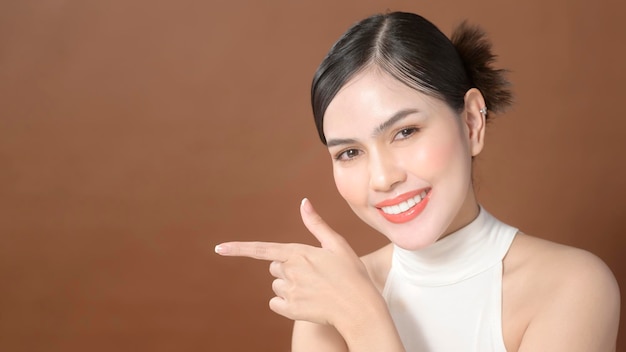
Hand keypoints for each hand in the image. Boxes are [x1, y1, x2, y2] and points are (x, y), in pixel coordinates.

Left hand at [215, 198, 376, 326]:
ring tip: (313, 289)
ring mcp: (290, 291)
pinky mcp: (291, 310)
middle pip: (274, 268)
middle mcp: (290, 271)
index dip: (238, 249)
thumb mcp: (337, 245)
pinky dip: (286, 304)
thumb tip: (303, 201)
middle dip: (287, 269)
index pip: (261, 249)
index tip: (219, 249)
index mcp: (298, 253)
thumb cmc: (352, 274)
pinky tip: (306, 303)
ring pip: (276, 286)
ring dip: (289, 287)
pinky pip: (276, 303)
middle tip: (312, 274)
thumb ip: (316, 224)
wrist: (360, 308)